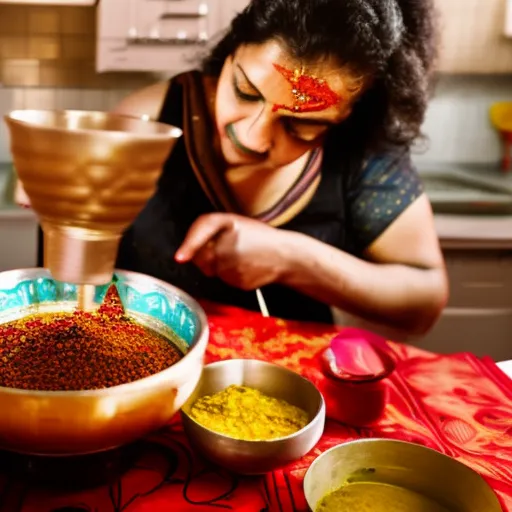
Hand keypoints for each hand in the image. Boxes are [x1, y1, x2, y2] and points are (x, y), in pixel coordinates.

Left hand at [175, 213, 292, 289]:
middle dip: (205, 256)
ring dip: (220, 266)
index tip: (180, 257)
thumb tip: (187, 255)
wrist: (286, 256)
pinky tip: (246, 267)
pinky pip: (224, 280)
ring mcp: (231, 265)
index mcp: (228, 223)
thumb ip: (210, 233)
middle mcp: (227, 244)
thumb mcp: (236, 225)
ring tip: (243, 257)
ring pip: (212, 270)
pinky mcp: (236, 281)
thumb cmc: (260, 238)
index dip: (190, 244)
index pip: (203, 227)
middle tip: (229, 250)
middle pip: (201, 256)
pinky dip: (231, 275)